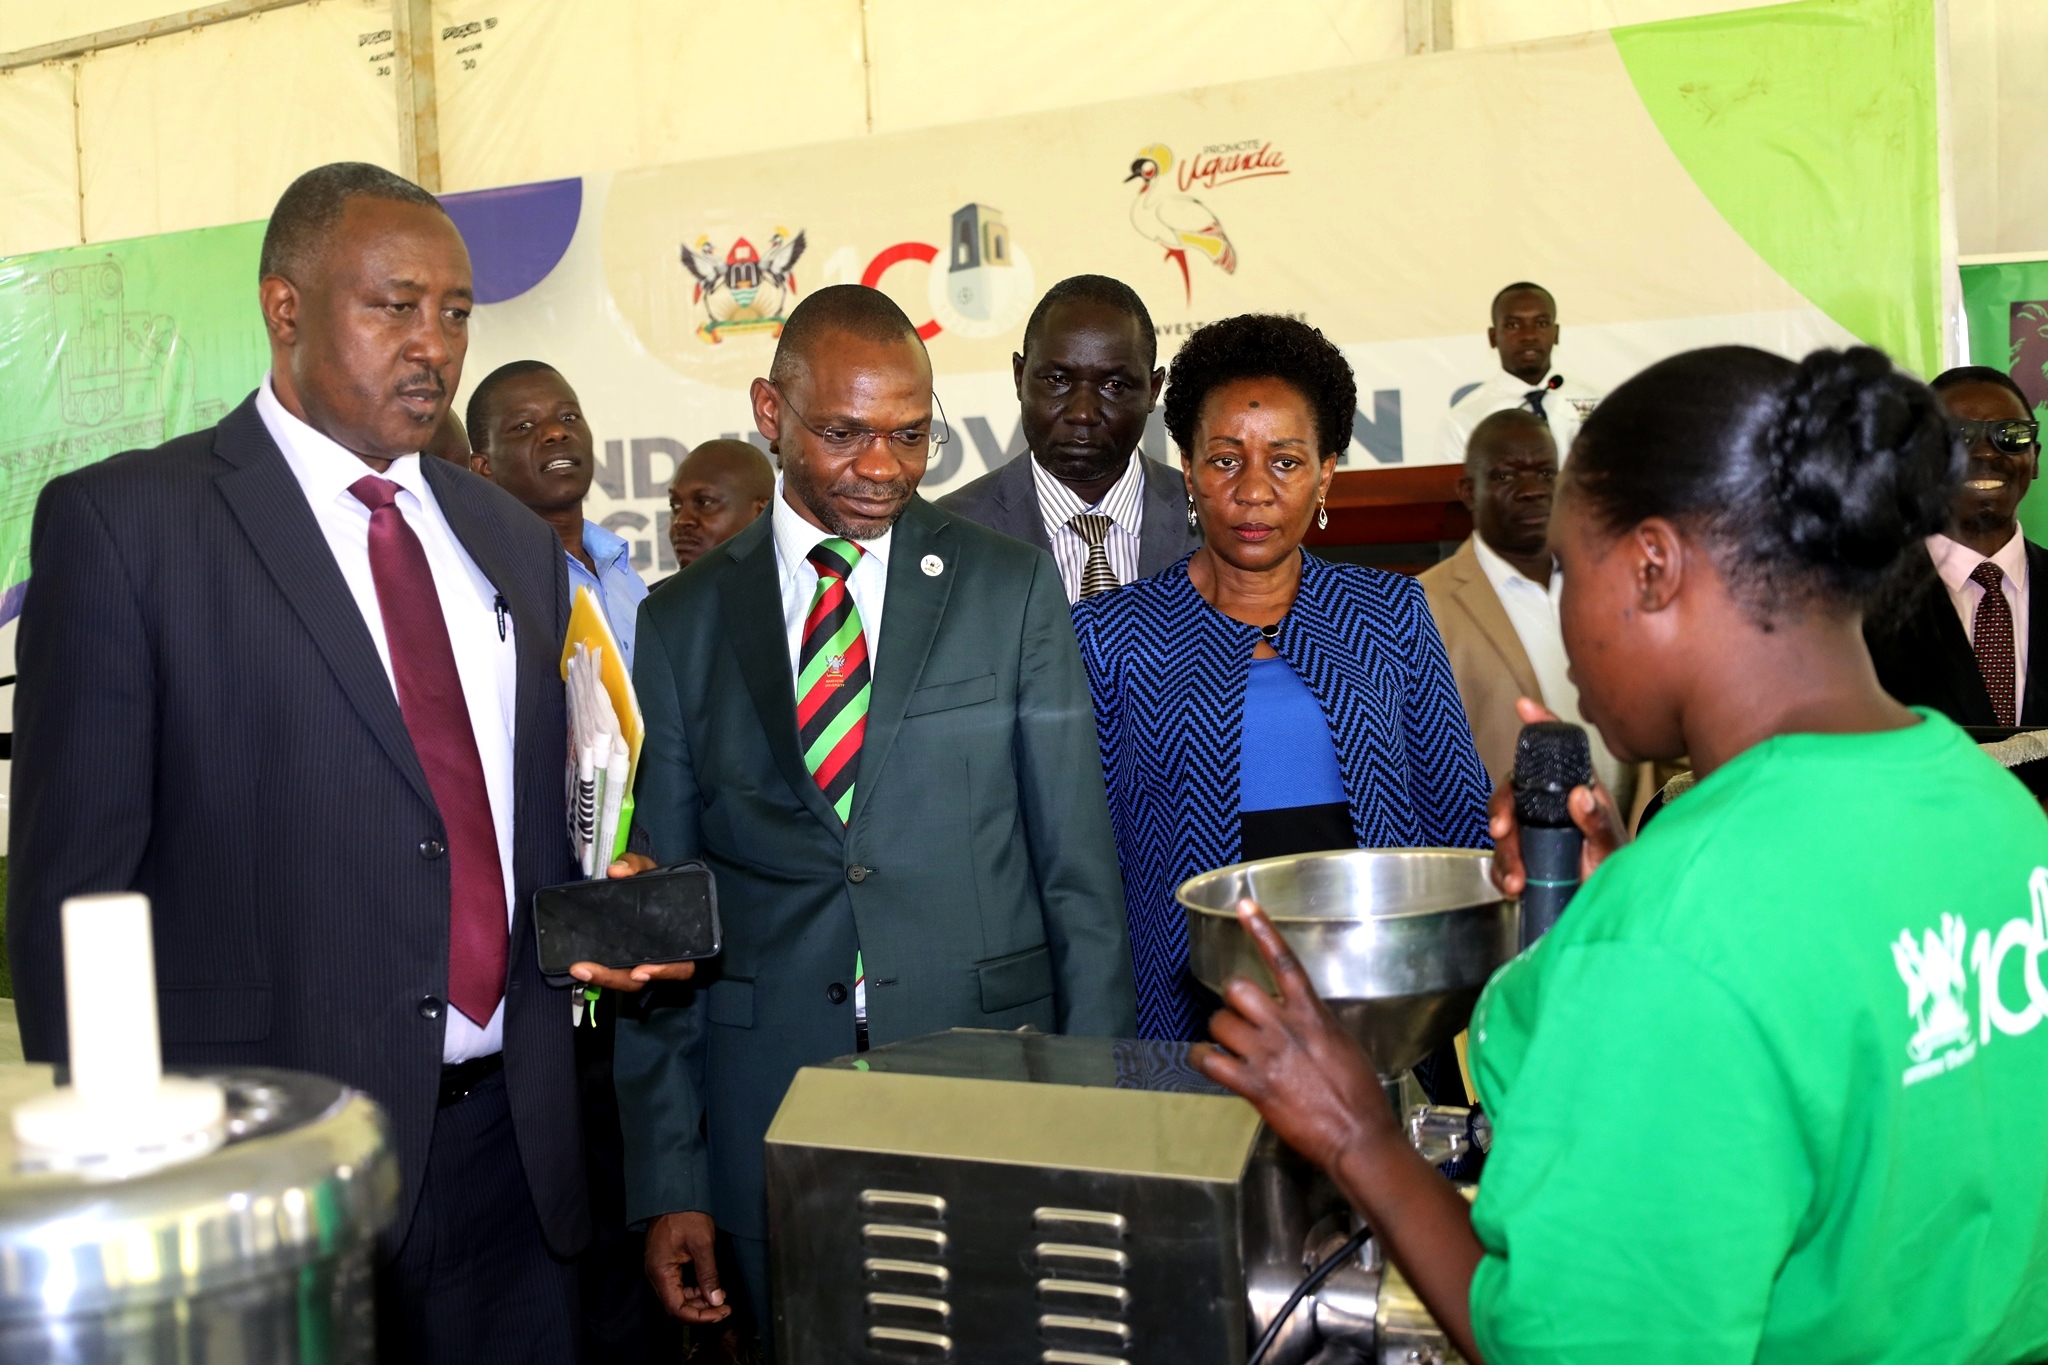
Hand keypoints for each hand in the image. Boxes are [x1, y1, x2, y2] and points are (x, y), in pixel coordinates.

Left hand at [568, 853, 699, 991]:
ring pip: (624, 982)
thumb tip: (616, 871)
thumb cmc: (654, 884)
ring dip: (600, 978)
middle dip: (613, 978)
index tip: (640, 971)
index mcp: (681, 942)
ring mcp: (641, 964)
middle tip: (585, 969)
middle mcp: (662, 959)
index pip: (682, 967)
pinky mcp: (622, 962)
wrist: (643, 889)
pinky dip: (597, 972)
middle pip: (641, 980)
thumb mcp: (648, 870)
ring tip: (578, 968)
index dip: (665, 972)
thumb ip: (635, 865)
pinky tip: (580, 966)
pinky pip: (612, 974)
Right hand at [645, 1211, 730, 1323]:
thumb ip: (708, 1274)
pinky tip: (709, 1287)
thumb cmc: (686, 1214)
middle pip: (675, 1306)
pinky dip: (693, 1290)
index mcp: (661, 1272)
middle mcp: (656, 1275)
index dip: (699, 1317)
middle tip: (725, 1309)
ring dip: (698, 1302)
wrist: (674, 1193)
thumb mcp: (702, 1244)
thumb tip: (716, 1301)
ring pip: (677, 1297)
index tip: (720, 1313)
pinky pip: (677, 1285)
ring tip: (720, 1298)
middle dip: (701, 1312)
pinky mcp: (665, 1264)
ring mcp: (659, 1269)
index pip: (676, 1309)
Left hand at [1193, 898, 1398, 1170]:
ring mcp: (1267, 1056)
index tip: (1244, 906)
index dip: (1262, 930)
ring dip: (1219, 1031)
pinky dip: (1202, 1058)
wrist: (1358, 1136)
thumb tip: (1297, 1015)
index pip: (1284, 961)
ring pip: (1219, 1022)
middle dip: (1233, 1002)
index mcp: (1312, 1014)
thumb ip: (1313, 1022)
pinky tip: (1206, 1060)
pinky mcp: (1253, 1086)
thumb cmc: (1359, 1094)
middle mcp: (1285, 1028)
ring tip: (1228, 1044)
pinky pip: (1210, 1062)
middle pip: (1237, 990)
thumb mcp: (1342, 1043)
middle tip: (1241, 1017)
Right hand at [1486, 697, 1626, 897]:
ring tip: (1516, 878)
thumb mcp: (1612, 849)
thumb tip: (1579, 795)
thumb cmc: (1618, 875)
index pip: (1558, 755)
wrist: (1612, 911)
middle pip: (1514, 792)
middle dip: (1500, 810)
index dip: (1541, 727)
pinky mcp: (1528, 859)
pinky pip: (1503, 860)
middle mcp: (1553, 810)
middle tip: (1501, 830)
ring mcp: (1538, 834)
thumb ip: (1598, 823)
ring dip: (1504, 853)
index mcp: (1577, 796)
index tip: (1525, 708)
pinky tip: (1514, 886)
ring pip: (1504, 829)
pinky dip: (1502, 873)